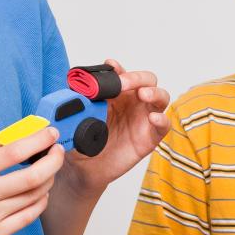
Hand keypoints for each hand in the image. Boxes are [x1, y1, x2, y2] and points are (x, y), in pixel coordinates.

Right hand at [0, 126, 64, 234]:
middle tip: (57, 151)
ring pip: (34, 196)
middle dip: (53, 159)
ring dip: (48, 180)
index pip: (14, 150)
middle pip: (33, 175)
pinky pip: (28, 217)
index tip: (50, 133)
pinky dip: (40, 202)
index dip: (39, 139)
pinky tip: (40, 193)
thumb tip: (11, 137)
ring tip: (48, 170)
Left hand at [65, 58, 169, 188]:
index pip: (122, 75)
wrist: (84, 169)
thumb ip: (77, 105)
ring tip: (143, 95)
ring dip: (154, 92)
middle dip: (136, 78)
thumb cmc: (83, 141)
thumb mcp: (76, 120)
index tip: (110, 66)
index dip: (118, 69)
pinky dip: (162, 119)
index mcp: (116, 94)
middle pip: (146, 80)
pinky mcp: (150, 137)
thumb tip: (71, 91)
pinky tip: (153, 118)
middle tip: (123, 84)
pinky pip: (164, 125)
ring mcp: (144, 118)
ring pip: (161, 97)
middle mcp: (132, 102)